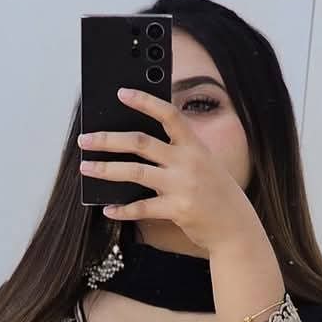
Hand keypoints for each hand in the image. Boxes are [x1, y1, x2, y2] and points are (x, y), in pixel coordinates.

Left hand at [78, 87, 259, 254]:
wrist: (236, 228)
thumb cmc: (217, 195)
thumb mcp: (205, 165)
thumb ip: (178, 153)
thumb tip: (139, 148)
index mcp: (195, 146)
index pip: (168, 114)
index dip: (144, 101)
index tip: (121, 93)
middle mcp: (188, 162)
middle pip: (140, 142)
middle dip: (108, 139)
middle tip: (86, 139)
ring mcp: (182, 186)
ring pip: (135, 172)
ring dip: (106, 169)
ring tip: (86, 167)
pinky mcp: (178, 210)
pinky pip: (143, 208)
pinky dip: (123, 210)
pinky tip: (109, 209)